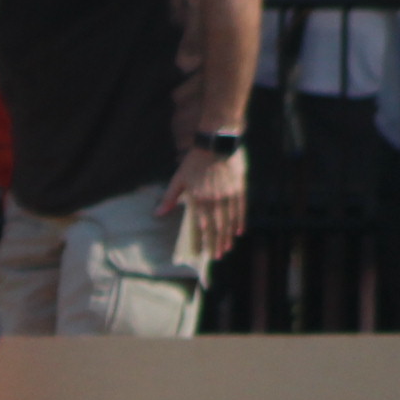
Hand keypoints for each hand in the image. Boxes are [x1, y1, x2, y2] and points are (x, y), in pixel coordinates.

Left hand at [160, 140, 245, 258]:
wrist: (217, 143)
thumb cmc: (194, 161)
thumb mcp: (178, 179)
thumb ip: (170, 198)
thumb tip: (158, 214)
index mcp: (199, 199)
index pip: (202, 226)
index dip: (204, 240)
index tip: (204, 253)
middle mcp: (215, 200)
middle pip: (217, 226)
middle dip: (217, 243)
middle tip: (217, 256)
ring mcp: (229, 194)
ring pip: (229, 220)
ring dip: (228, 236)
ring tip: (228, 248)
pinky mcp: (240, 188)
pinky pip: (241, 208)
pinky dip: (240, 221)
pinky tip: (239, 231)